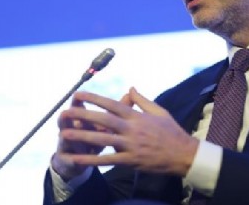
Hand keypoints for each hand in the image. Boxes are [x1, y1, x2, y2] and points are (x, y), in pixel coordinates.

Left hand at [59, 87, 198, 176]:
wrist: (184, 155)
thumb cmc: (172, 132)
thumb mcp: (159, 111)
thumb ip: (142, 100)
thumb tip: (130, 87)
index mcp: (137, 116)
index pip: (112, 103)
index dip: (94, 98)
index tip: (79, 94)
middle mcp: (131, 129)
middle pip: (103, 119)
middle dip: (83, 115)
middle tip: (65, 112)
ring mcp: (130, 145)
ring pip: (102, 139)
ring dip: (82, 136)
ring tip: (64, 134)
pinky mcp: (130, 161)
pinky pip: (107, 160)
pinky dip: (91, 159)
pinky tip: (77, 158)